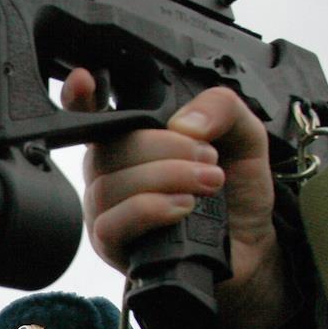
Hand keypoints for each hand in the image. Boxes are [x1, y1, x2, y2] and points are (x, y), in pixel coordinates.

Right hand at [63, 69, 290, 328]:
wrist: (248, 249)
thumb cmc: (235, 195)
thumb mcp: (243, 136)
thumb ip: (222, 108)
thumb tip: (184, 123)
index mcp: (132, 139)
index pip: (91, 112)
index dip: (79, 96)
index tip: (83, 79)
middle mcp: (109, 171)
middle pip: (111, 147)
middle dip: (167, 148)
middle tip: (208, 160)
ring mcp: (105, 208)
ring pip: (112, 184)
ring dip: (167, 179)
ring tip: (207, 185)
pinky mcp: (110, 244)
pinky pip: (113, 221)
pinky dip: (151, 209)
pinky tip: (182, 208)